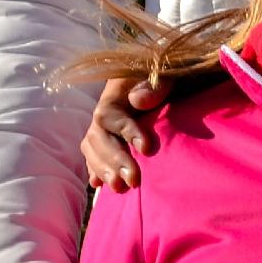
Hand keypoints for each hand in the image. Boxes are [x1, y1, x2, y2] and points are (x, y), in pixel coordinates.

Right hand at [81, 74, 169, 190]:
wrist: (166, 77)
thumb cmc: (169, 75)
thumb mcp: (168, 74)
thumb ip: (155, 85)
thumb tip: (136, 100)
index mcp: (117, 89)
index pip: (110, 113)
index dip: (126, 132)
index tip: (147, 148)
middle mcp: (106, 107)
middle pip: (97, 135)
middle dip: (114, 160)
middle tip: (133, 180)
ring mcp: (104, 123)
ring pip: (92, 147)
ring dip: (103, 169)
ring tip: (120, 188)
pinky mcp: (107, 137)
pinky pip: (93, 153)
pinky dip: (96, 168)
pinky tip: (99, 184)